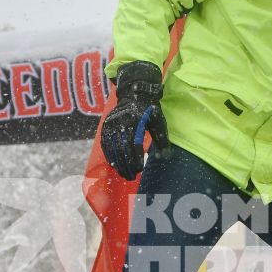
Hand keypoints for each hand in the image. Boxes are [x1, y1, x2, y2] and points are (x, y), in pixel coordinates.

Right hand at [98, 62, 167, 180]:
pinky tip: (115, 166)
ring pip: (112, 147)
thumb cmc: (150, 111)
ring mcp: (111, 123)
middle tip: (132, 177)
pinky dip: (110, 156)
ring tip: (124, 174)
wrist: (134, 94)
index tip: (140, 169)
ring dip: (118, 163)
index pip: (134, 143)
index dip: (136, 157)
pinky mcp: (105, 126)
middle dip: (126, 164)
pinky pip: (105, 144)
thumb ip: (162, 139)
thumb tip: (166, 156)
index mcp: (135, 120)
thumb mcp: (159, 122)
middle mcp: (120, 121)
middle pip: (122, 148)